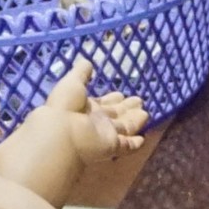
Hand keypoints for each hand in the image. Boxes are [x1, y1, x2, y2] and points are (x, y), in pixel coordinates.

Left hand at [31, 61, 151, 168]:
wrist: (63, 133)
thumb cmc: (67, 105)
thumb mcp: (73, 82)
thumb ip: (81, 73)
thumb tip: (87, 62)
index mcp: (86, 106)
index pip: (103, 102)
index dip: (112, 98)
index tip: (121, 93)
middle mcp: (97, 121)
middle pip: (115, 114)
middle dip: (126, 107)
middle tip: (139, 101)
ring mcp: (105, 134)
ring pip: (124, 127)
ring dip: (134, 121)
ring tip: (145, 114)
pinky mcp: (113, 146)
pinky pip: (126, 145)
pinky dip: (134, 143)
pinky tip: (142, 139)